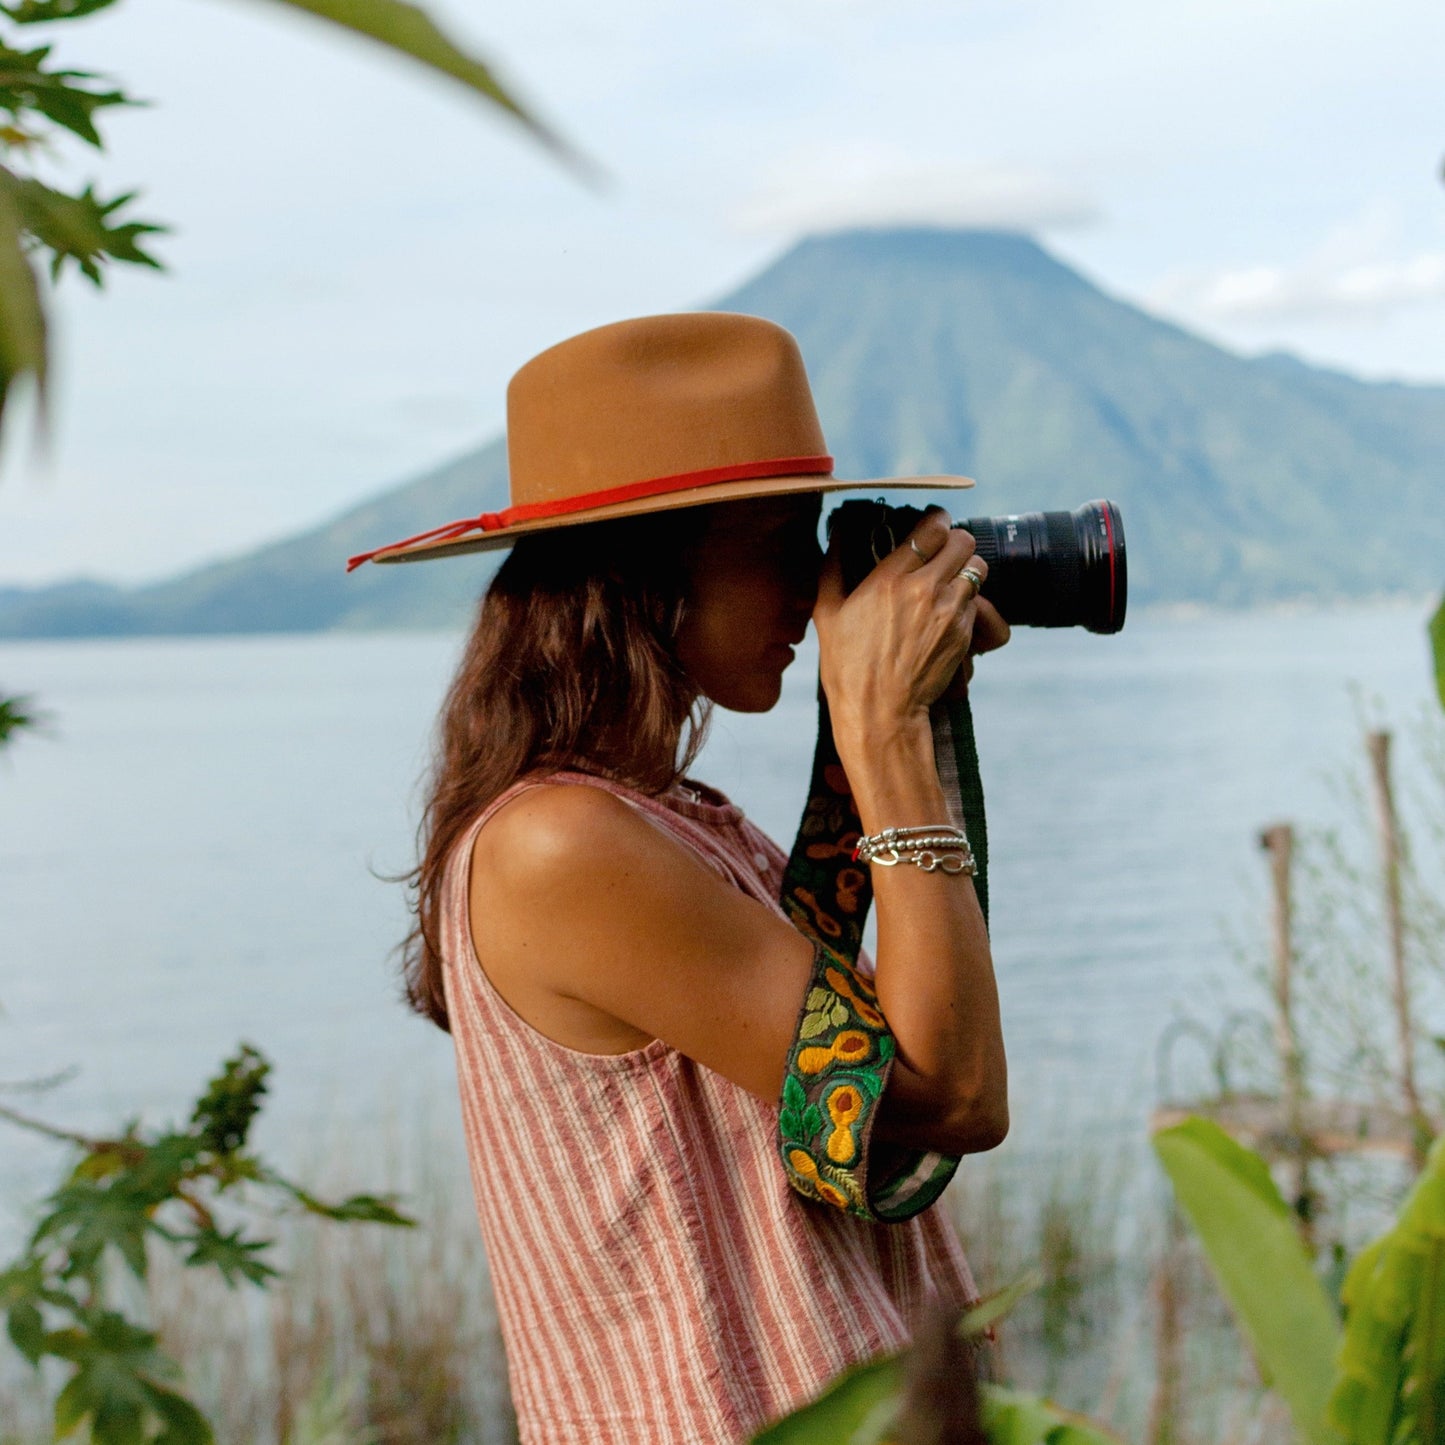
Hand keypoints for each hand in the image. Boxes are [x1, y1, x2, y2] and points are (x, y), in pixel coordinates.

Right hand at [813, 506, 1009, 736]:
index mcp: (890, 579)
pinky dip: (968, 602)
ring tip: (951, 579)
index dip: (937, 520)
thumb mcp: (827, 613)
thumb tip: (836, 531)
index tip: (933, 523)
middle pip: (963, 541)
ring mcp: (949, 612)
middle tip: (943, 551)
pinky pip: (978, 602)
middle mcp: (925, 590)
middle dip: (955, 541)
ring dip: (966, 569)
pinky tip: (949, 611)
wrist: (880, 711)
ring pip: (978, 569)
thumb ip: (833, 565)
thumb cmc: (848, 665)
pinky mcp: (964, 634)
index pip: (932, 528)